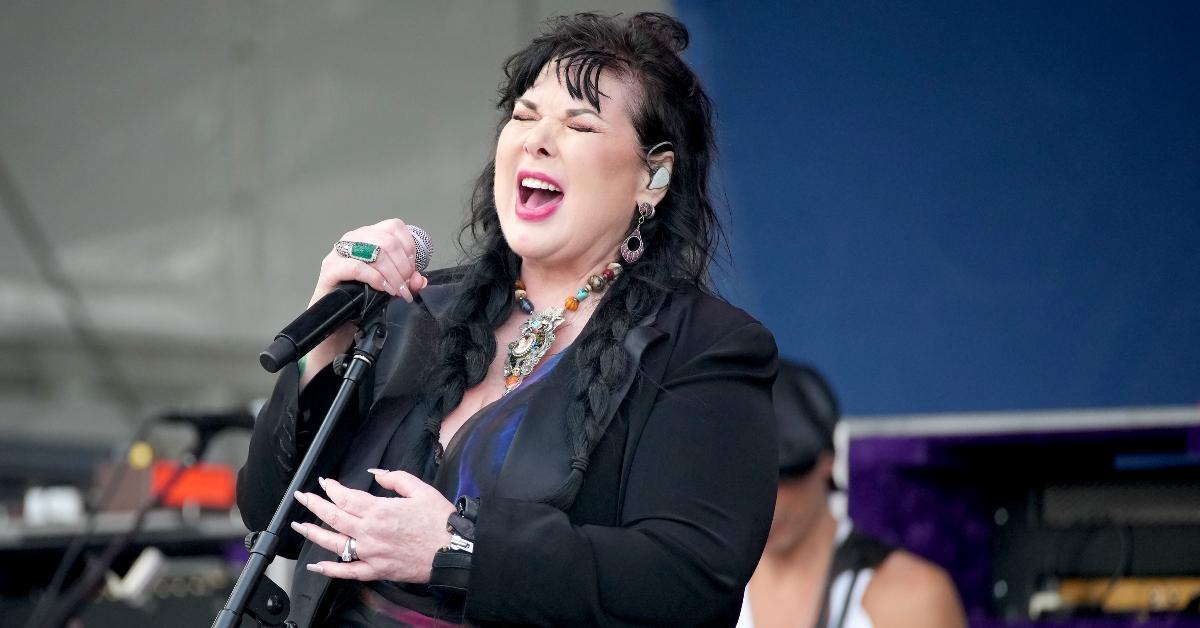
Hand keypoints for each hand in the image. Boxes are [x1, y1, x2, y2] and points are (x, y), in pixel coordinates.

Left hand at [290, 469, 454, 582]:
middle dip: (314, 504)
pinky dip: (330, 569)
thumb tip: (376, 474)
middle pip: (334, 516)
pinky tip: (316, 565)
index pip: (346, 497)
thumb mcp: (421, 489)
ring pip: (334, 543)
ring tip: (299, 525)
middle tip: (302, 497)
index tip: (325, 482)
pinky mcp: (377, 570)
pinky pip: (348, 571)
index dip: (332, 488)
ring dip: (313, 532)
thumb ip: (395, 478)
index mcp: (380, 510)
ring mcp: (371, 553)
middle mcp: (370, 532)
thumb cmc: (440, 521)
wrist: (454, 551)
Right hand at [314, 218, 427, 305]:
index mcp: (368, 236)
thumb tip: (419, 279)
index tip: (412, 270)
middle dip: (403, 265)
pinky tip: (383, 289)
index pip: (394, 226)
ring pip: (375, 250)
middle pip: (388, 240)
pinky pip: (357, 267)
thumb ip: (407, 281)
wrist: (336, 319)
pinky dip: (375, 278)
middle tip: (405, 285)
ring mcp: (339, 253)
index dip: (409, 248)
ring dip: (392, 273)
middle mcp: (353, 239)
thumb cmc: (360, 298)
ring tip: (397, 290)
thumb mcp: (390, 287)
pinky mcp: (330, 270)